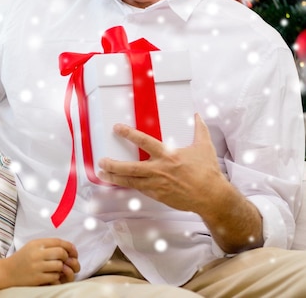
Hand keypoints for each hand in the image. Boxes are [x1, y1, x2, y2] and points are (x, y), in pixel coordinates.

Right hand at [6, 238, 79, 285]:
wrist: (7, 272)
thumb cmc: (22, 258)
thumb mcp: (32, 246)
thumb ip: (47, 245)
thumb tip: (67, 247)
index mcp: (36, 243)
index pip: (58, 241)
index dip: (69, 246)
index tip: (73, 251)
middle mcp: (36, 253)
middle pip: (61, 253)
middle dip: (66, 257)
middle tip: (64, 260)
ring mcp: (37, 266)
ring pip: (59, 265)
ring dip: (61, 268)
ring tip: (56, 268)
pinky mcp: (37, 278)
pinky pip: (54, 276)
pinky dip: (56, 276)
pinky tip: (51, 275)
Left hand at [97, 113, 227, 214]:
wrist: (212, 197)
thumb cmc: (208, 172)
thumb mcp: (204, 146)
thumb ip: (199, 129)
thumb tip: (197, 115)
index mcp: (168, 155)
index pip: (143, 141)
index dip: (128, 134)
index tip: (117, 128)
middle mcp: (159, 170)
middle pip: (129, 167)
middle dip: (113, 164)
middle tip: (101, 161)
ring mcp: (157, 184)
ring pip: (130, 181)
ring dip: (114, 178)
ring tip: (102, 174)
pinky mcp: (158, 195)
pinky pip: (139, 189)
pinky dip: (129, 186)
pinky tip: (120, 183)